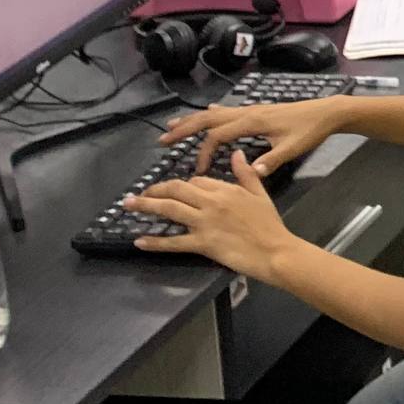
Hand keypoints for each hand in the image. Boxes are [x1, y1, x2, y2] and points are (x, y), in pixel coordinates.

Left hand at [126, 151, 295, 277]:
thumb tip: (236, 152)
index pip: (197, 180)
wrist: (275, 251)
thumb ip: (246, 173)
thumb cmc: (269, 224)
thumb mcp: (260, 194)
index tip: (175, 191)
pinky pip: (174, 242)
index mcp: (226, 189)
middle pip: (177, 189)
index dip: (183, 184)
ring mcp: (205, 223)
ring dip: (146, 205)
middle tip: (138, 194)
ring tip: (128, 205)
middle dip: (154, 189)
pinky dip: (155, 241)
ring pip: (170, 209)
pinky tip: (140, 241)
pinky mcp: (202, 244)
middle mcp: (211, 202)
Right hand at [161, 95, 349, 177]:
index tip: (199, 171)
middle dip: (184, 129)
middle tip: (163, 139)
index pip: (218, 136)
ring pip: (214, 114)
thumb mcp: (292, 148)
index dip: (205, 152)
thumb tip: (252, 172)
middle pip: (208, 119)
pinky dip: (212, 114)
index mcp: (252, 123)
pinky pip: (227, 111)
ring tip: (172, 126)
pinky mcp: (256, 111)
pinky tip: (206, 112)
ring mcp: (250, 111)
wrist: (325, 112)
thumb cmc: (309, 130)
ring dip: (193, 120)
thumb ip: (272, 159)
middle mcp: (247, 113)